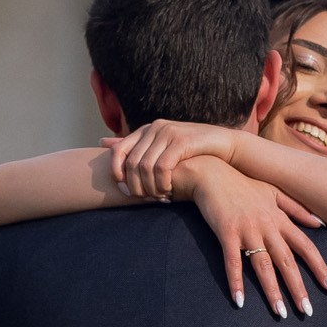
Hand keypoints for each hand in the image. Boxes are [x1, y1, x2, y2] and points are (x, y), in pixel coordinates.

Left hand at [109, 119, 239, 200]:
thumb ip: (139, 148)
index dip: (116, 172)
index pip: (118, 150)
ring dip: (149, 188)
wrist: (224, 145)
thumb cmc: (193, 151)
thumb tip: (102, 143)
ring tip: (158, 197)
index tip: (124, 189)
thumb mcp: (165, 148)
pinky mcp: (181, 141)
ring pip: (145, 167)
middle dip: (135, 186)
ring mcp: (168, 133)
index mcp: (148, 129)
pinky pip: (162, 167)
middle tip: (144, 199)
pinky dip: (162, 183)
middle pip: (131, 162)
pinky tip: (169, 192)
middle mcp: (155, 128)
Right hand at [188, 165, 326, 318]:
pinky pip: (233, 261)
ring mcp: (247, 230)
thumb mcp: (274, 192)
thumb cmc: (243, 185)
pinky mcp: (227, 233)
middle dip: (298, 287)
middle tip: (307, 311)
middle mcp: (267, 226)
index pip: (306, 246)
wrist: (212, 174)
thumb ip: (297, 209)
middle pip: (287, 261)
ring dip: (272, 291)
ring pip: (263, 265)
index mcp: (280, 219)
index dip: (319, 267)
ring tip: (280, 313)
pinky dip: (236, 281)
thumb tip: (320, 224)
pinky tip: (239, 301)